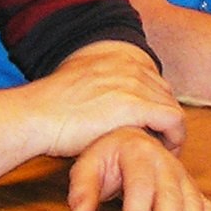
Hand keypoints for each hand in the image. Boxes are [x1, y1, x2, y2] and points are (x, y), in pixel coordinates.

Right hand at [29, 42, 185, 156]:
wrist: (35, 114)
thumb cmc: (50, 109)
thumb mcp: (80, 85)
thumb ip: (101, 88)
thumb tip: (106, 105)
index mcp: (116, 58)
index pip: (152, 82)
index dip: (154, 106)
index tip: (150, 127)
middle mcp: (129, 66)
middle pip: (165, 94)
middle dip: (164, 119)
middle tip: (159, 142)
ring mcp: (133, 84)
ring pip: (172, 107)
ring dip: (171, 130)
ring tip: (161, 150)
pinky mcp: (135, 106)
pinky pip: (173, 120)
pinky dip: (175, 138)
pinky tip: (166, 151)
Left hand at [67, 127, 210, 210]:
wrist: (128, 138)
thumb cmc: (105, 157)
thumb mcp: (87, 167)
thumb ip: (82, 191)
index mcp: (138, 151)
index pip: (138, 186)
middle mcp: (164, 161)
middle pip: (170, 196)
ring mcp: (181, 173)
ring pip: (192, 201)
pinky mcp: (190, 186)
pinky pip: (204, 203)